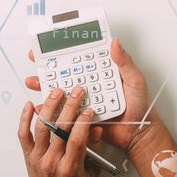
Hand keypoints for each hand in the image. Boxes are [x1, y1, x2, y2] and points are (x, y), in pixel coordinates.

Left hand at [18, 87, 102, 176]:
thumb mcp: (91, 173)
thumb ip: (94, 150)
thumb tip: (96, 130)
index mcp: (69, 167)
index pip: (76, 139)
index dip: (83, 121)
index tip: (88, 110)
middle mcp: (51, 161)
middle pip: (60, 128)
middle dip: (70, 106)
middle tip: (76, 92)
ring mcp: (38, 157)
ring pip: (42, 127)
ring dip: (49, 106)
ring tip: (56, 93)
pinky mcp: (28, 155)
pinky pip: (23, 134)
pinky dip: (24, 118)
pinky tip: (29, 106)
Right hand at [25, 38, 152, 151]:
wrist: (138, 133)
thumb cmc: (140, 106)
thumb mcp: (135, 80)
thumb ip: (124, 62)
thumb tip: (115, 42)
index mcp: (101, 73)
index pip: (80, 60)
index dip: (65, 52)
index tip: (50, 46)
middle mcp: (90, 86)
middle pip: (65, 75)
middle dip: (48, 69)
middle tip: (36, 63)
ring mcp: (83, 102)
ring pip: (60, 93)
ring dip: (46, 88)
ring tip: (35, 84)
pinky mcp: (80, 118)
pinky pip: (63, 114)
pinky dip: (51, 111)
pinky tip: (42, 108)